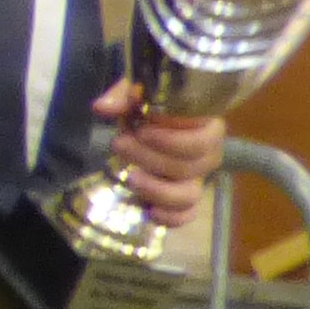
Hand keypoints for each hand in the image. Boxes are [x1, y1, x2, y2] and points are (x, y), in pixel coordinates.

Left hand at [94, 77, 223, 230]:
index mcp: (206, 126)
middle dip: (152, 159)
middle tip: (120, 144)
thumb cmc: (148, 102)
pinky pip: (186, 215)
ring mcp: (194, 179)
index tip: (143, 131)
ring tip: (130, 178)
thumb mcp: (137, 90)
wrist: (144, 118)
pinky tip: (149, 211)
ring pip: (189, 195)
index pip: (207, 139)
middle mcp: (205, 155)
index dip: (176, 141)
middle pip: (190, 167)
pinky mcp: (181, 198)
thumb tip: (103, 107)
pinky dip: (171, 218)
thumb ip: (123, 96)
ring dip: (158, 190)